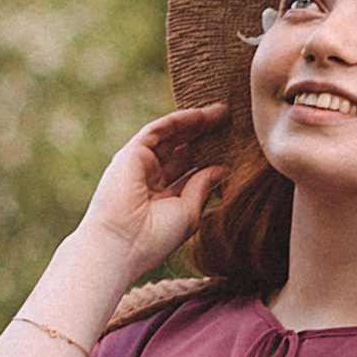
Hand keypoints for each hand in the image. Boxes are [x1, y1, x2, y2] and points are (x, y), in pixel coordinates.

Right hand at [73, 104, 230, 282]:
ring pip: (170, 136)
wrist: (123, 245)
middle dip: (204, 135)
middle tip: (230, 121)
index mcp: (162, 198)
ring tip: (221, 112)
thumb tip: (223, 168)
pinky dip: (178, 120)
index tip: (234, 146)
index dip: (209, 157)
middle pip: (181, 150)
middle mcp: (149, 179)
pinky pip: (157, 130)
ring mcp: (139, 165)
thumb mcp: (189, 211)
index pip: (188, 170)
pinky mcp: (131, 153)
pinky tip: (201, 114)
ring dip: (194, 123)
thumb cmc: (156, 238)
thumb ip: (203, 186)